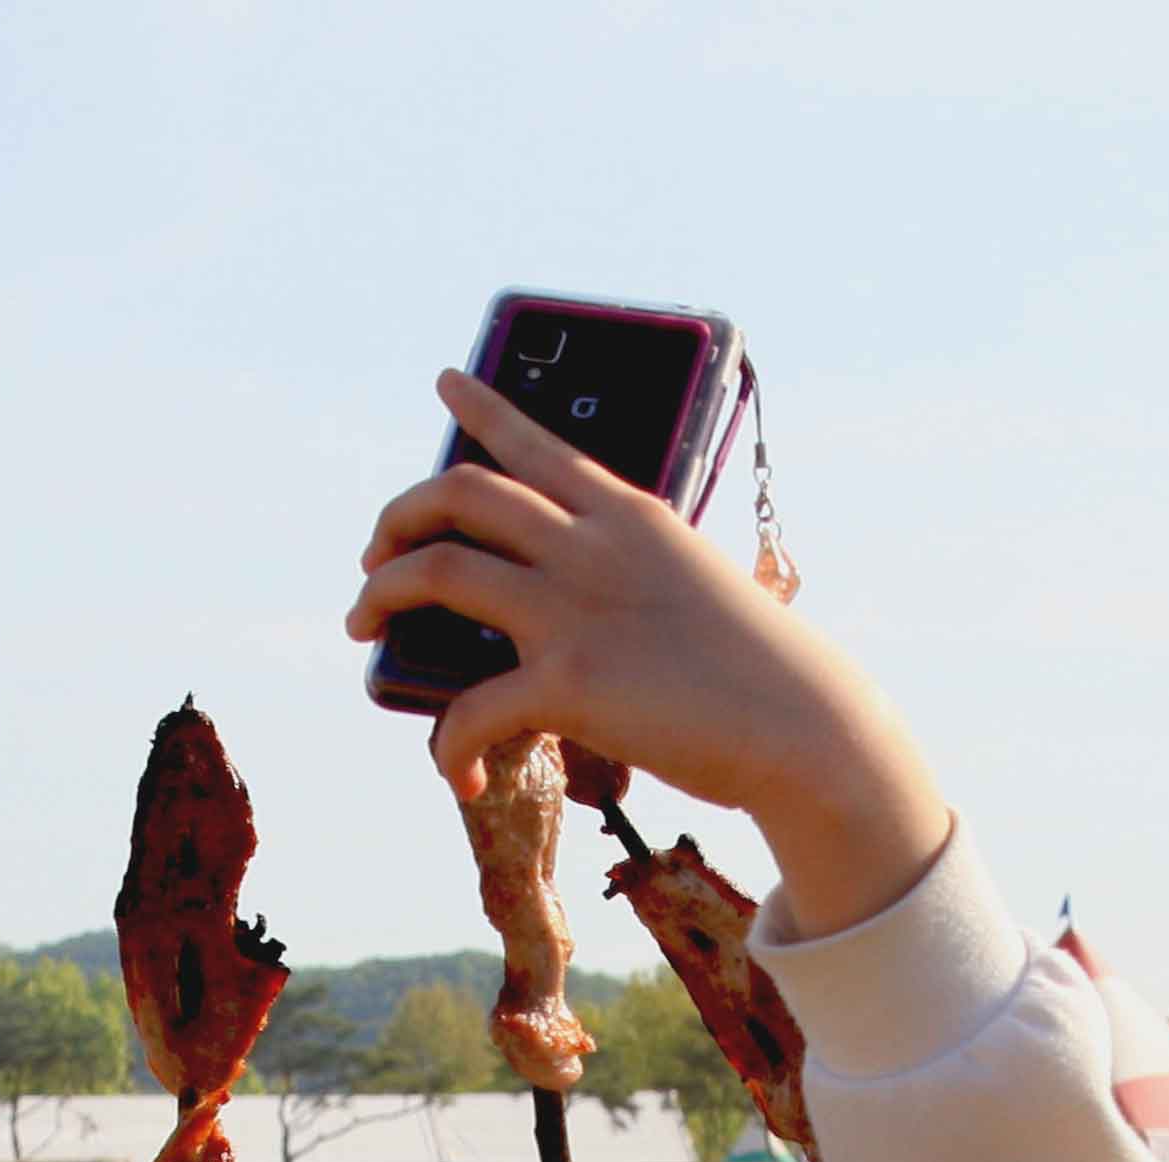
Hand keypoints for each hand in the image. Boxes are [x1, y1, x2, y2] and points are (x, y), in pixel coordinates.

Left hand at [345, 370, 949, 937]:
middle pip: (459, 494)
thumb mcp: (697, 586)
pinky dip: (447, 743)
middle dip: (397, 519)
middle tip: (373, 557)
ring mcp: (574, 608)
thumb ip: (639, 575)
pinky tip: (457, 770)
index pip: (536, 443)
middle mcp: (592, 545)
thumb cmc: (760, 671)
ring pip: (438, 570)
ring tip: (364, 628)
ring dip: (381, 596)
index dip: (480, 410)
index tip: (444, 383)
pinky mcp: (568, 684)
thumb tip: (588, 612)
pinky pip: (469, 708)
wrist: (804, 726)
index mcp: (628, 514)